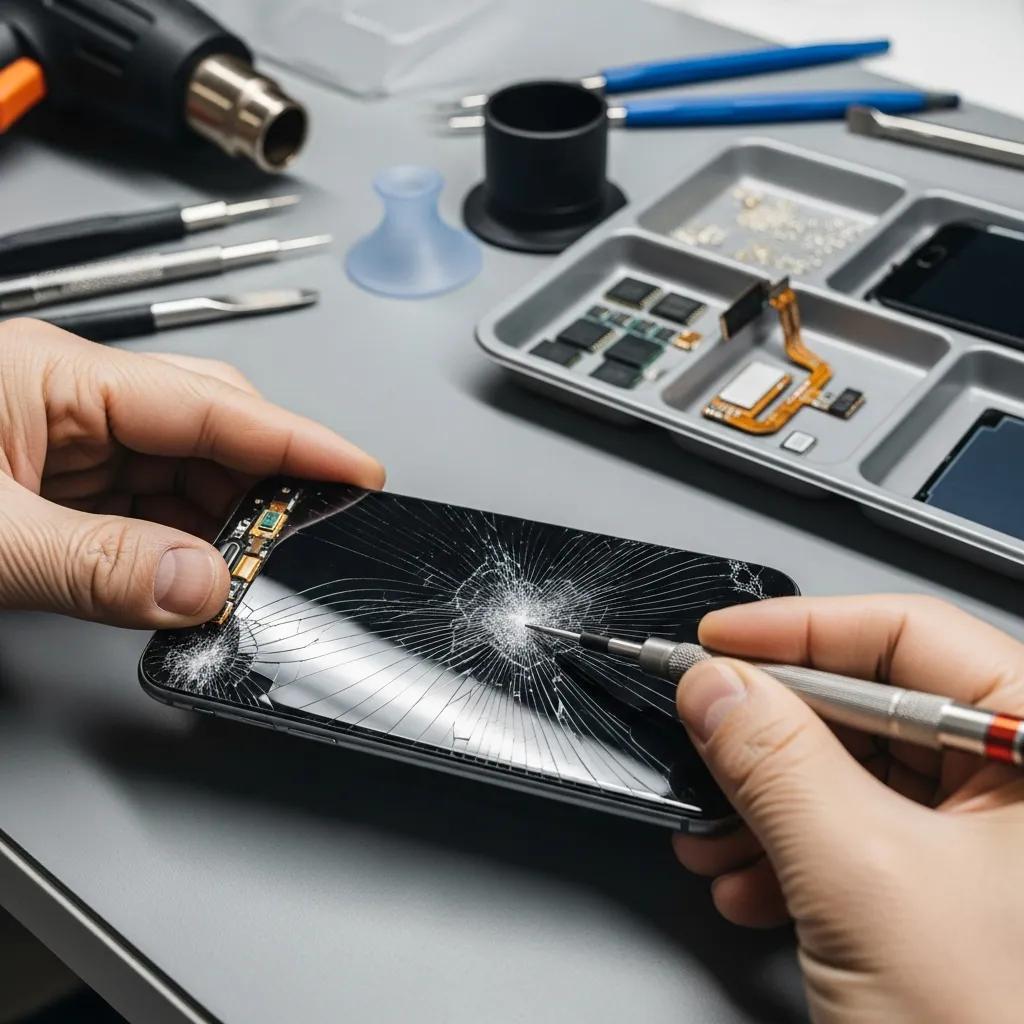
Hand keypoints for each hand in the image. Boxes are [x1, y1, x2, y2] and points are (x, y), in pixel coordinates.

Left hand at [0, 318, 382, 627]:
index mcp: (54, 376)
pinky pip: (141, 508)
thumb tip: (202, 588)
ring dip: (220, 525)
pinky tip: (197, 573)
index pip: (210, 403)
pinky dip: (177, 544)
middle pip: (207, 432)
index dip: (297, 441)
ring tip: (252, 570)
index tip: (358, 472)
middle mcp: (67, 400)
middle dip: (264, 487)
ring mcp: (60, 443)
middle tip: (306, 538)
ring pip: (179, 474)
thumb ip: (97, 567)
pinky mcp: (51, 486)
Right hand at [674, 595, 1023, 1023]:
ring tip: (713, 831)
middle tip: (701, 728)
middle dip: (771, 731)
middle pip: (872, 703)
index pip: (909, 631)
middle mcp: (1023, 781)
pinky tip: (749, 879)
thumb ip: (778, 763)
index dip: (800, 629)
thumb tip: (715, 686)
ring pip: (854, 771)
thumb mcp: (865, 880)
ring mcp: (989, 839)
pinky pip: (856, 831)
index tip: (719, 641)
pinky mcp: (952, 886)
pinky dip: (789, 848)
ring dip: (767, 798)